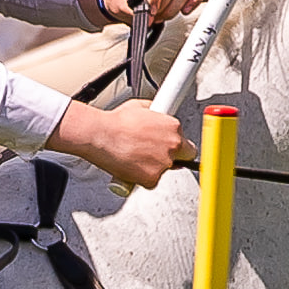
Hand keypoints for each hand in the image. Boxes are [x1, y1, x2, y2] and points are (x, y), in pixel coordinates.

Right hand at [66, 101, 189, 192]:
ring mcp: (164, 163)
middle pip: (182, 158)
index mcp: (174, 127)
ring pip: (165, 170)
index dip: (178, 147)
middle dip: (170, 157)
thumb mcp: (141, 107)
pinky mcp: (152, 178)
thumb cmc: (116, 122)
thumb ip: (156, 115)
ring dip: (154, 166)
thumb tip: (158, 115)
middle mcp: (173, 145)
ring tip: (135, 157)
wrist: (100, 136)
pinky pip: (151, 181)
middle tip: (151, 154)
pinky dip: (142, 177)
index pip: (188, 144)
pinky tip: (131, 166)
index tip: (171, 148)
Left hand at [108, 0, 219, 27]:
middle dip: (163, 5)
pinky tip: (185, 10)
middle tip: (152, 16)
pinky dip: (194, 1)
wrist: (125, 2)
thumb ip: (135, 5)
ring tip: (160, 15)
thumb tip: (146, 13)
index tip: (150, 11)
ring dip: (173, 9)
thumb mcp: (122, 1)